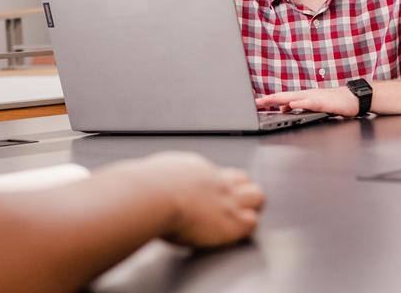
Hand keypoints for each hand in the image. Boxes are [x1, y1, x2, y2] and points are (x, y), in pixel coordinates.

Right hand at [122, 152, 264, 247]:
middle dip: (242, 191)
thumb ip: (158, 177)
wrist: (151, 196)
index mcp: (196, 168)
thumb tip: (143, 180)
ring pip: (257, 196)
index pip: (218, 174)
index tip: (211, 194)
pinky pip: (252, 221)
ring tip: (240, 217)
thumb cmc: (144, 189)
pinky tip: (235, 231)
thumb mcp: (152, 174)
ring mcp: (226, 200)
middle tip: (232, 204)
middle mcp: (216, 181)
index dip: (219, 185)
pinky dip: (247, 226)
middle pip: (244, 180)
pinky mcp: (231, 221)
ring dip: (251, 206)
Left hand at [255, 87, 359, 116]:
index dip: (269, 99)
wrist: (354, 98)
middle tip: (255, 102)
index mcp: (303, 96)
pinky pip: (311, 103)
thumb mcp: (312, 105)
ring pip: (295, 98)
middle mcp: (307, 95)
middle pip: (284, 96)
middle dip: (269, 99)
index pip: (282, 97)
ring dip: (281, 99)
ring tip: (268, 100)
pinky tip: (293, 105)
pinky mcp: (325, 103)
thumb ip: (298, 106)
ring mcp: (316, 97)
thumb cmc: (334, 101)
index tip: (255, 103)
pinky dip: (302, 103)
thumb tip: (283, 108)